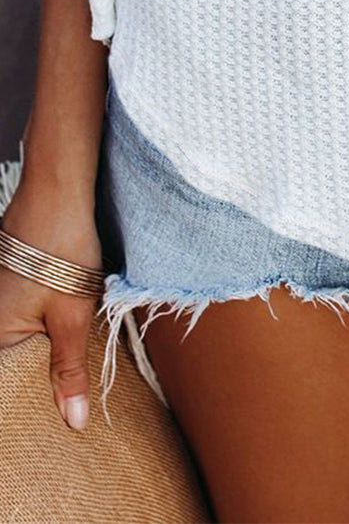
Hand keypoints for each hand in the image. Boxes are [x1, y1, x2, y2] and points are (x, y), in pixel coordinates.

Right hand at [0, 179, 103, 432]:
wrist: (58, 192)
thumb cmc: (61, 252)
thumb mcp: (71, 316)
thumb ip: (68, 371)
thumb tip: (73, 422)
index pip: (8, 386)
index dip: (27, 403)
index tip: (48, 423)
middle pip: (14, 364)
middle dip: (38, 381)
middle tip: (67, 405)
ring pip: (19, 340)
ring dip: (41, 354)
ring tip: (68, 374)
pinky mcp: (9, 280)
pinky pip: (21, 318)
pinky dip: (40, 330)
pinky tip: (61, 333)